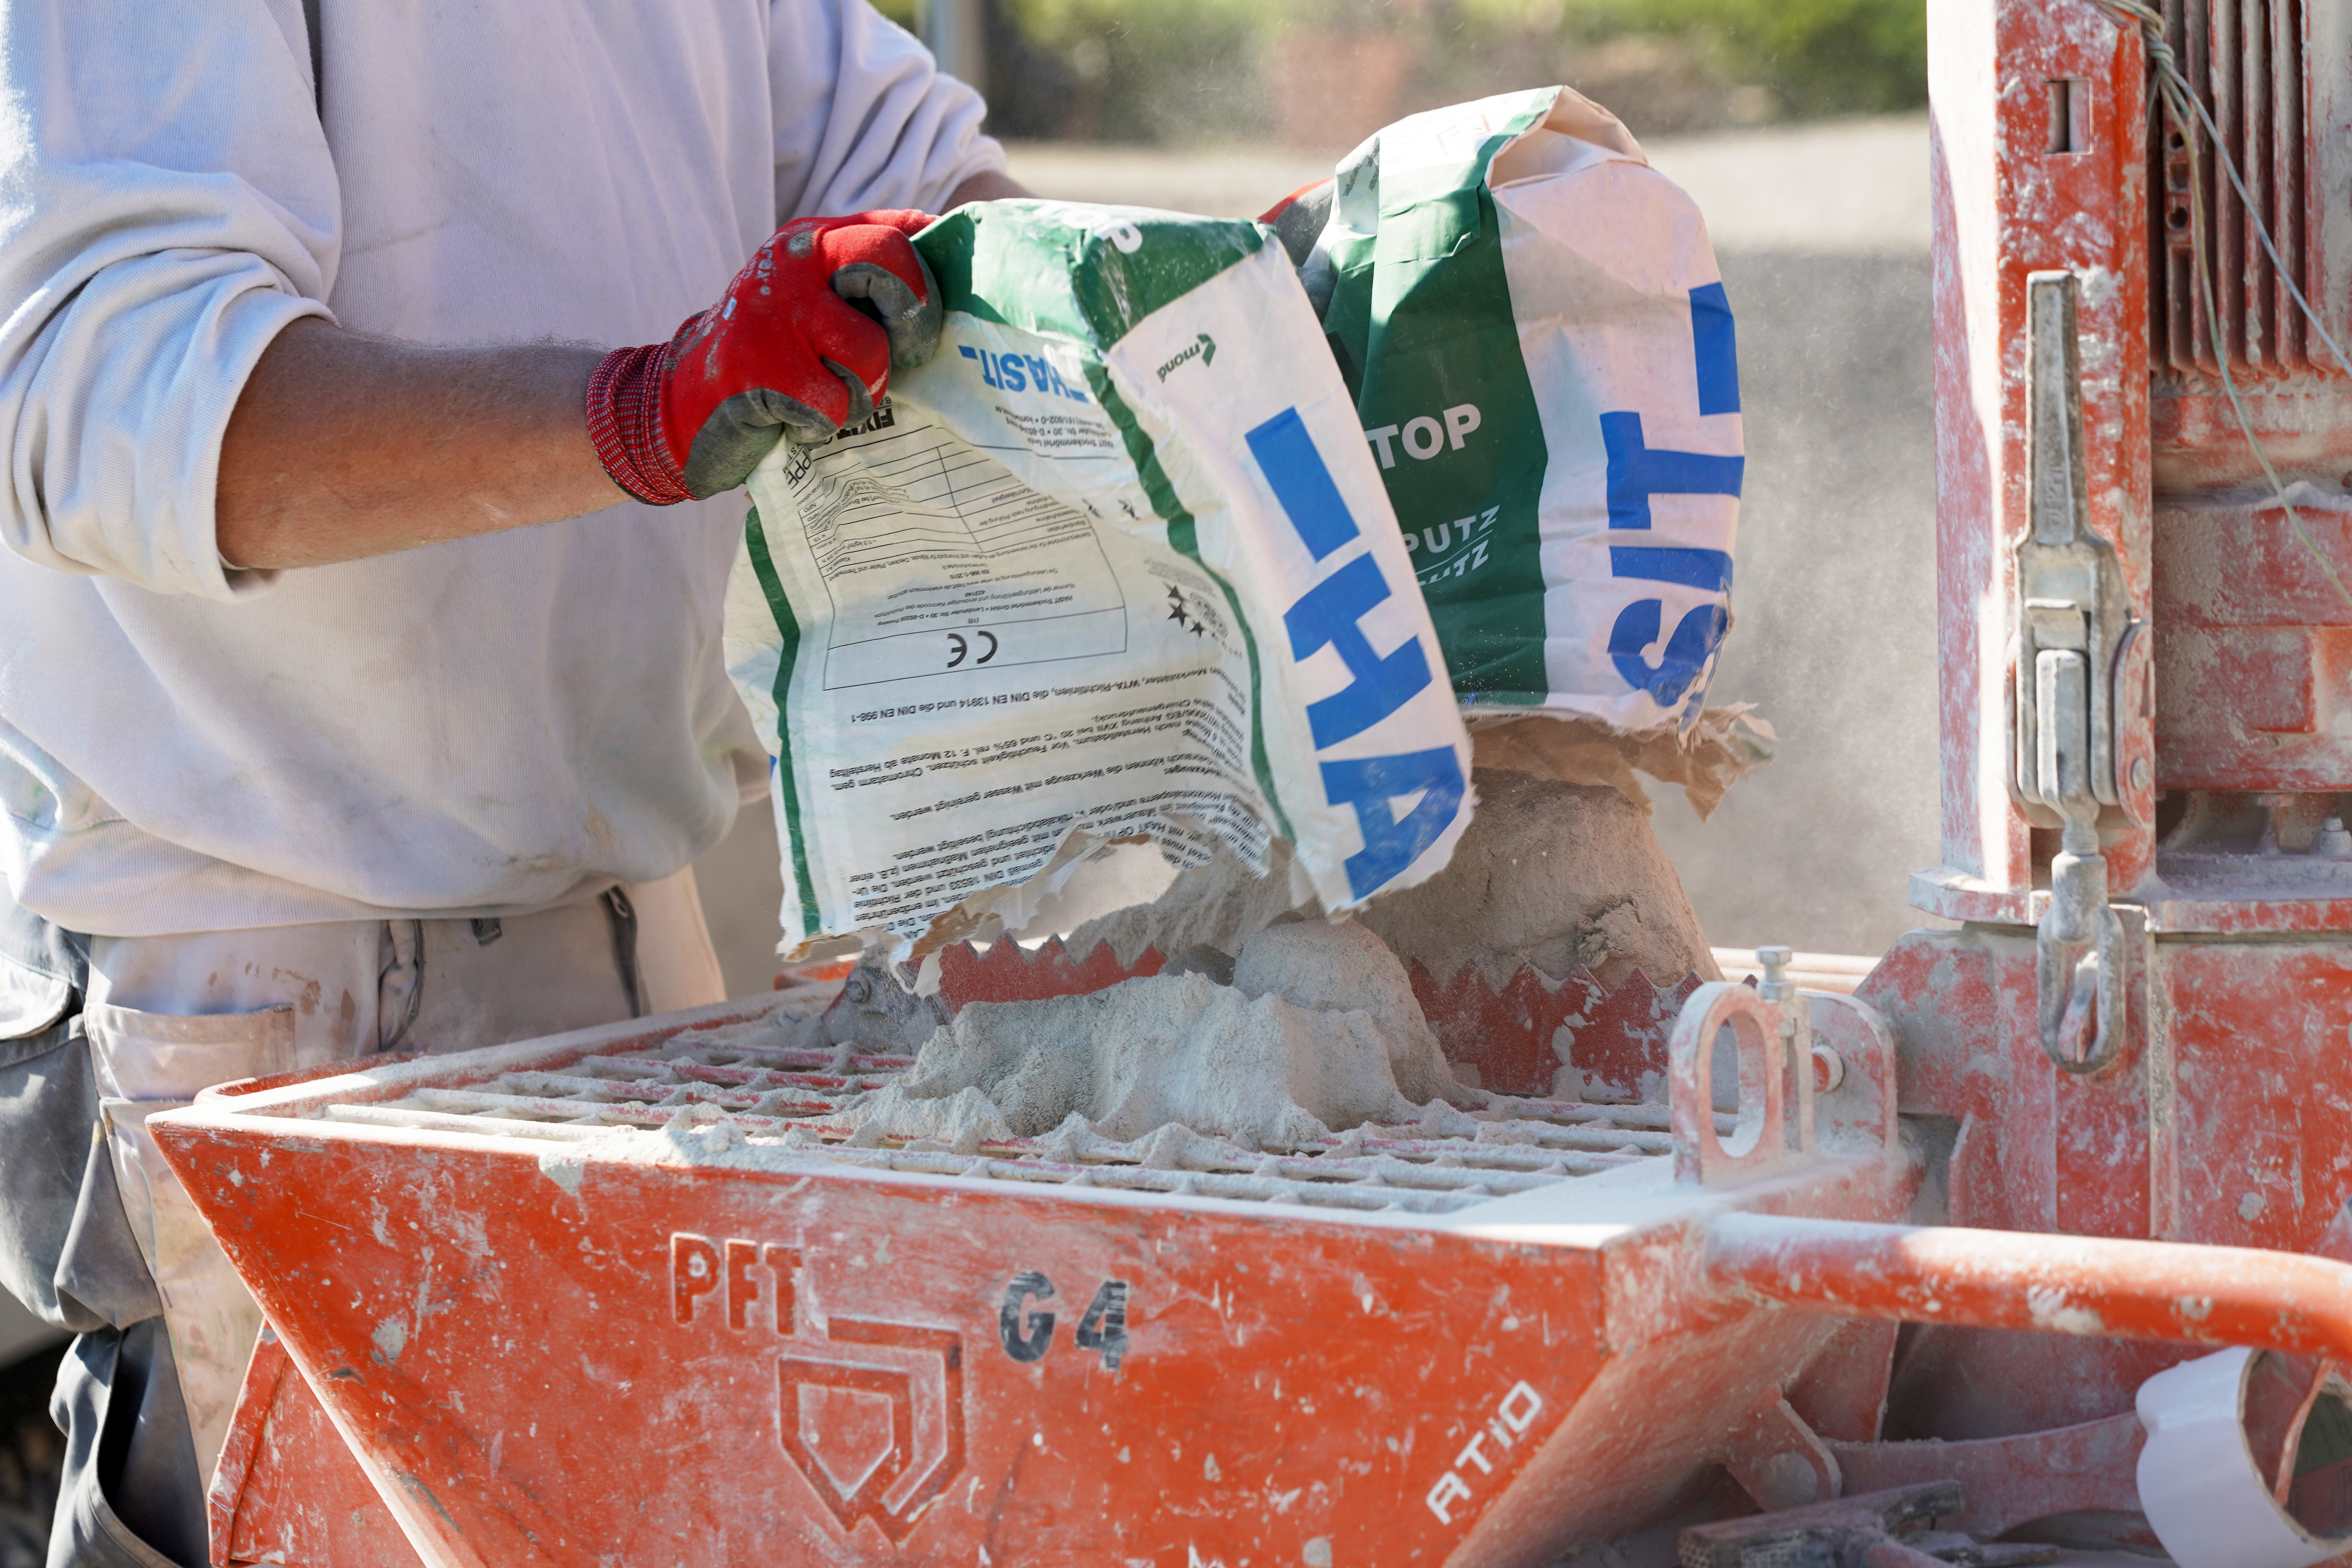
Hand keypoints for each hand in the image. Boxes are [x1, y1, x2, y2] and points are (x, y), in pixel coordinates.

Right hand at [586, 210, 941, 503]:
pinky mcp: (757, 367)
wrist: (676, 403)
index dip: (934, 270)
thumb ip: (867, 286)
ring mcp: (772, 312)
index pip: (897, 229)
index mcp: (812, 241)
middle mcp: (792, 262)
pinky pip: (832, 403)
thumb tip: (949, 274)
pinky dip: (823, 423)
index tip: (937, 311)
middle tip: (904, 356)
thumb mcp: (813, 306)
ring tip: (832, 397)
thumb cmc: (769, 359)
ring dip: (864, 390)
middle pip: (890, 263)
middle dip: (915, 317)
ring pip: (869, 350)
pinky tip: (795, 418)